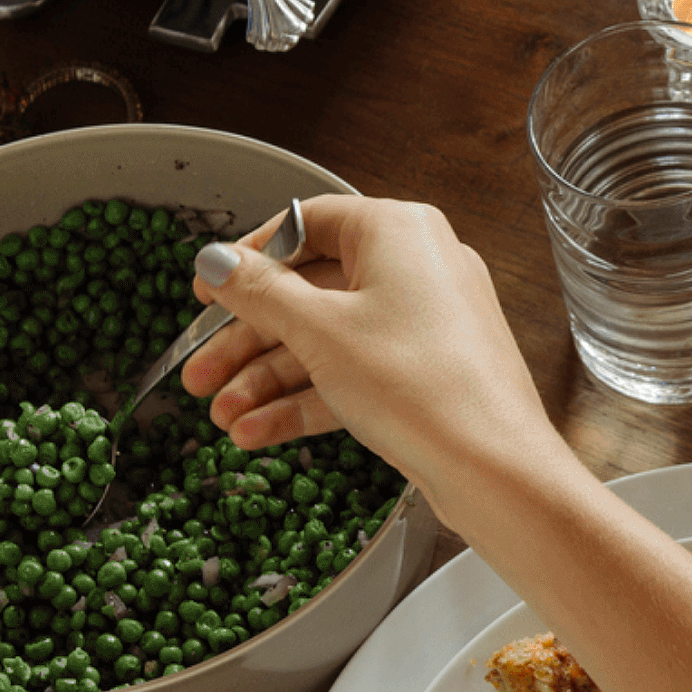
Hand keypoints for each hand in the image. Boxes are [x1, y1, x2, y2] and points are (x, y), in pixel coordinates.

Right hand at [180, 197, 573, 520]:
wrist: (494, 469)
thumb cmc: (419, 384)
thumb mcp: (319, 331)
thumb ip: (259, 292)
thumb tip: (215, 259)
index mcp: (397, 231)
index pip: (306, 222)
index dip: (250, 256)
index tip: (208, 287)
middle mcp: (417, 267)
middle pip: (309, 291)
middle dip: (247, 340)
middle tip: (198, 372)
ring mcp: (424, 324)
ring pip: (327, 341)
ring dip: (268, 379)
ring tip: (219, 415)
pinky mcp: (425, 375)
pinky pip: (354, 374)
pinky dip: (307, 400)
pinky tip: (256, 432)